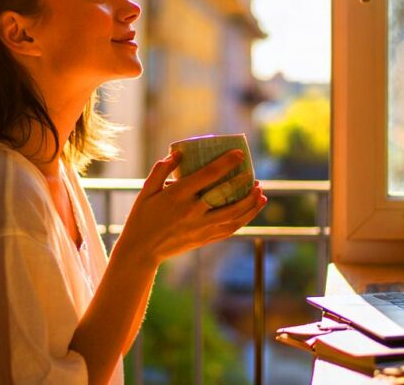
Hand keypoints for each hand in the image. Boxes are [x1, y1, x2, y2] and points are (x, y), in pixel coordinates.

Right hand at [116, 149, 266, 267]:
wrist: (141, 250)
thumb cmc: (142, 216)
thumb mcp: (146, 190)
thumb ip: (161, 169)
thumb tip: (178, 153)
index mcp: (178, 194)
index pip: (208, 175)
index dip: (226, 163)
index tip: (240, 154)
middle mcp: (192, 211)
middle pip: (226, 195)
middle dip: (244, 184)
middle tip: (254, 175)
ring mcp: (200, 227)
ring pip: (233, 215)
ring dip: (250, 204)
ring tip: (261, 193)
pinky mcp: (204, 239)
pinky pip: (229, 229)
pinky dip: (243, 220)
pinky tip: (251, 210)